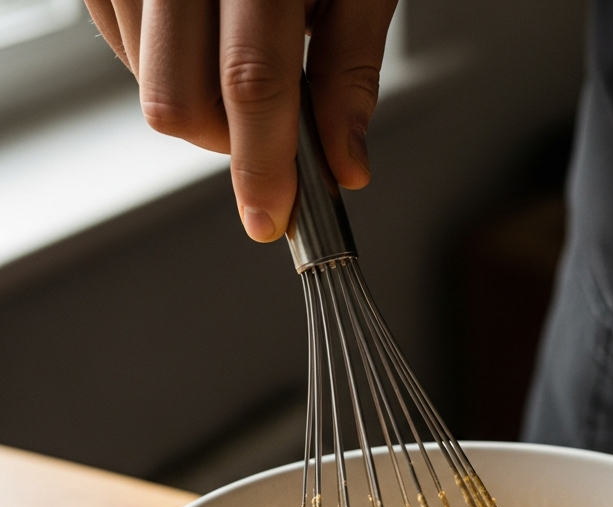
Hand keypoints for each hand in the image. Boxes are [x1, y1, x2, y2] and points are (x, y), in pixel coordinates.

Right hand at [84, 0, 398, 240]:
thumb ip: (350, 74)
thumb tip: (343, 164)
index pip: (251, 84)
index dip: (262, 166)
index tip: (271, 219)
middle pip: (178, 98)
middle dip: (228, 145)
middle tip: (270, 136)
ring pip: (144, 81)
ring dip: (198, 109)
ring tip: (240, 65)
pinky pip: (120, 45)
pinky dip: (164, 68)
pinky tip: (202, 40)